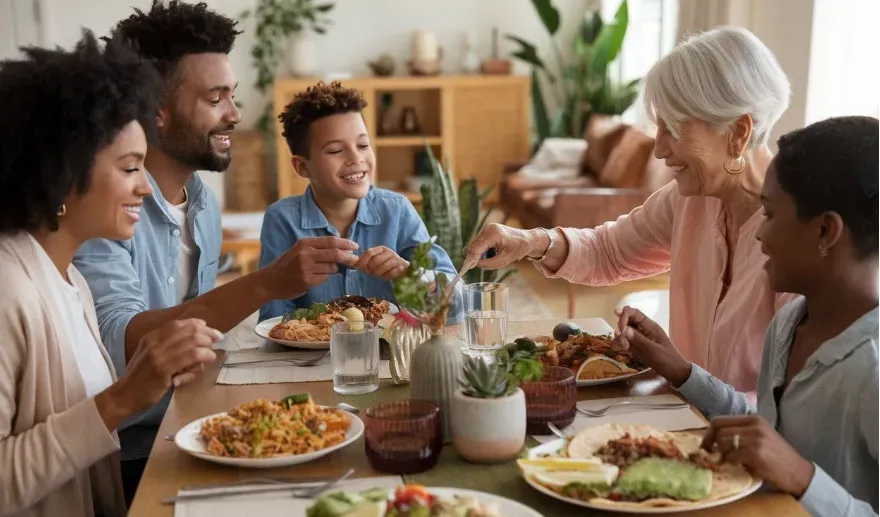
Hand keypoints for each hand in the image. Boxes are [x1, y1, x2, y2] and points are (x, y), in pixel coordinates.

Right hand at [96, 319, 220, 428]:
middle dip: (208, 333)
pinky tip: (206, 361)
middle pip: (188, 330)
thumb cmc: (141, 379)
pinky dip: (203, 357)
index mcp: (151, 337)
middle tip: (218, 339)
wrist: (123, 396)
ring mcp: (158, 355)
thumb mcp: (151, 356)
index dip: (197, 324)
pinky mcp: (163, 369)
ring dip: (207, 347)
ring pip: (192, 342)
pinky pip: (190, 357)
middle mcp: (154, 342)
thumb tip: (196, 339)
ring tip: (211, 355)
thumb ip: (169, 347)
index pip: (178, 324)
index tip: (209, 329)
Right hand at [262, 236, 358, 298]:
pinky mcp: (307, 281)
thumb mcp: (299, 250)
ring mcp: (306, 268)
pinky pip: (325, 278)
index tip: (355, 246)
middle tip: (356, 260)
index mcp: (304, 243)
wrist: (270, 281)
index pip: (331, 241)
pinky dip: (325, 277)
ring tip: (324, 270)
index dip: (346, 243)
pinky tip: (315, 278)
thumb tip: (343, 249)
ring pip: (332, 267)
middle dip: (349, 257)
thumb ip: (318, 248)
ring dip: (334, 269)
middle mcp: (305, 254)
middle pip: (335, 253)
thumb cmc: (287, 265)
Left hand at [354, 246, 408, 279]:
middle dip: (371, 269)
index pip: (369, 252)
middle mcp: (389, 252)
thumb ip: (364, 261)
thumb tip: (353, 263)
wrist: (400, 268)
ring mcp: (396, 258)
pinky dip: (388, 275)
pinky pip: (393, 272)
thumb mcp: (373, 261)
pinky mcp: (402, 266)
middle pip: (375, 260)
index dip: (362, 261)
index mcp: (380, 249)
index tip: (360, 268)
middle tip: (371, 272)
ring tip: (378, 274)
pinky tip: (386, 275)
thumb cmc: (382, 265)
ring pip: (384, 266)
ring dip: (379, 273)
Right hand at [463, 223, 548, 269]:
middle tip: (484, 265)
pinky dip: (482, 251)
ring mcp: (486, 228)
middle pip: (472, 247)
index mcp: (492, 234)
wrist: (527, 239)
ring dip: (480, 255)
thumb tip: (475, 264)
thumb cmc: (518, 249)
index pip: (475, 249)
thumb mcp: (504, 260)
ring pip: (474, 246)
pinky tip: (493, 252)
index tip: (464, 270)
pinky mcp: (486, 231)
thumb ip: (488, 263)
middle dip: (475, 258)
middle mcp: (487, 228)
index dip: (470, 260)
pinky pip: (478, 244)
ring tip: (494, 257)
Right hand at [611, 306, 691, 386]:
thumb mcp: (653, 350)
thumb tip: (623, 328)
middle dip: (621, 328)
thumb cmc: (668, 360)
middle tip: (623, 342)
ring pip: (624, 331)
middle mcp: (644, 330)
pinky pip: (626, 341)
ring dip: (620, 338)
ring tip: (624, 348)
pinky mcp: (638, 347)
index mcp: (650, 326)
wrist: (676, 373)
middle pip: (627, 321)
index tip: (620, 328)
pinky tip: (624, 350)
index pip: (634, 313)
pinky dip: (621, 344)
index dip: (624, 315)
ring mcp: (640, 338)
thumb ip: (638, 339)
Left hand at [700, 415, 814, 496]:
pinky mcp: (756, 452)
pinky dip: (733, 463)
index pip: (719, 420)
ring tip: (735, 460)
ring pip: (723, 443)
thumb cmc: (777, 457)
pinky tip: (743, 466)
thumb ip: (739, 433)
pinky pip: (731, 456)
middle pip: (719, 431)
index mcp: (753, 419)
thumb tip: (712, 438)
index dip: (708, 433)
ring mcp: (755, 438)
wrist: (799, 472)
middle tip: (720, 456)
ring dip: (725, 455)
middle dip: (714, 446)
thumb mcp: (759, 437)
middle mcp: (754, 425)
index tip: (706, 445)